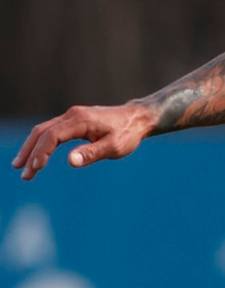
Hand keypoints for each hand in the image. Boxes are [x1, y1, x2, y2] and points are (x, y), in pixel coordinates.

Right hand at [12, 103, 154, 180]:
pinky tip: (36, 156)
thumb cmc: (128, 133)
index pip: (52, 136)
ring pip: (44, 130)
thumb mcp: (114, 146)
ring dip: (32, 148)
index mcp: (81, 120)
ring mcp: (72, 116)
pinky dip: (41, 143)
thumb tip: (69, 161)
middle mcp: (73, 115)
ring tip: (22, 167)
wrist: (138, 118)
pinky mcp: (74, 120)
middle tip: (22, 172)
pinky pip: (51, 131)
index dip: (42, 152)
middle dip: (30, 152)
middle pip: (42, 132)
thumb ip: (92, 153)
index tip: (36, 168)